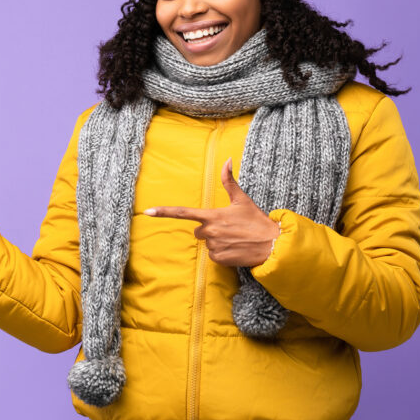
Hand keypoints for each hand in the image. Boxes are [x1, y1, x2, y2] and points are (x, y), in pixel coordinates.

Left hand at [143, 158, 279, 266]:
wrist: (272, 245)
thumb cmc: (256, 221)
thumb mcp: (242, 200)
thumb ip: (229, 181)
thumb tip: (227, 160)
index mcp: (212, 216)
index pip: (183, 213)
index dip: (164, 212)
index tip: (148, 212)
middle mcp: (210, 231)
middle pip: (198, 231)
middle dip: (209, 230)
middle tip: (229, 228)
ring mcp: (214, 246)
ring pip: (207, 244)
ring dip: (217, 241)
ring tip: (235, 238)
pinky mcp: (219, 259)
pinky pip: (213, 255)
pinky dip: (222, 253)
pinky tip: (236, 248)